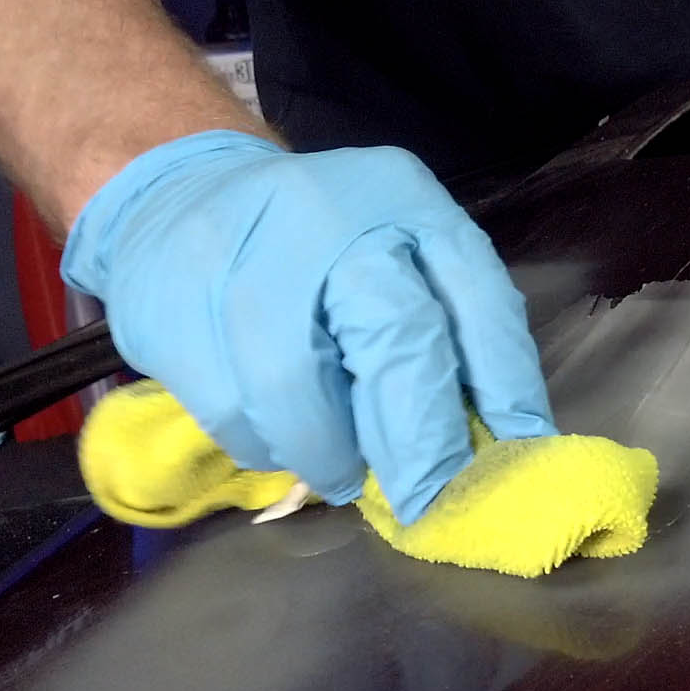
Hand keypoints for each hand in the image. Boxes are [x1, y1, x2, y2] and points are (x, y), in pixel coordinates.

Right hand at [62, 130, 554, 522]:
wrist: (176, 191)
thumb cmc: (313, 245)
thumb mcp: (393, 251)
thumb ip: (443, 329)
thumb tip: (494, 443)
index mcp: (405, 198)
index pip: (477, 295)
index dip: (505, 385)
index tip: (515, 455)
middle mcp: (328, 216)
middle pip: (396, 336)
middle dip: (421, 440)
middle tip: (430, 499)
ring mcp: (241, 257)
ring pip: (300, 388)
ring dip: (332, 457)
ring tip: (343, 475)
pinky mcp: (174, 309)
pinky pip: (232, 412)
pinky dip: (268, 449)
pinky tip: (280, 442)